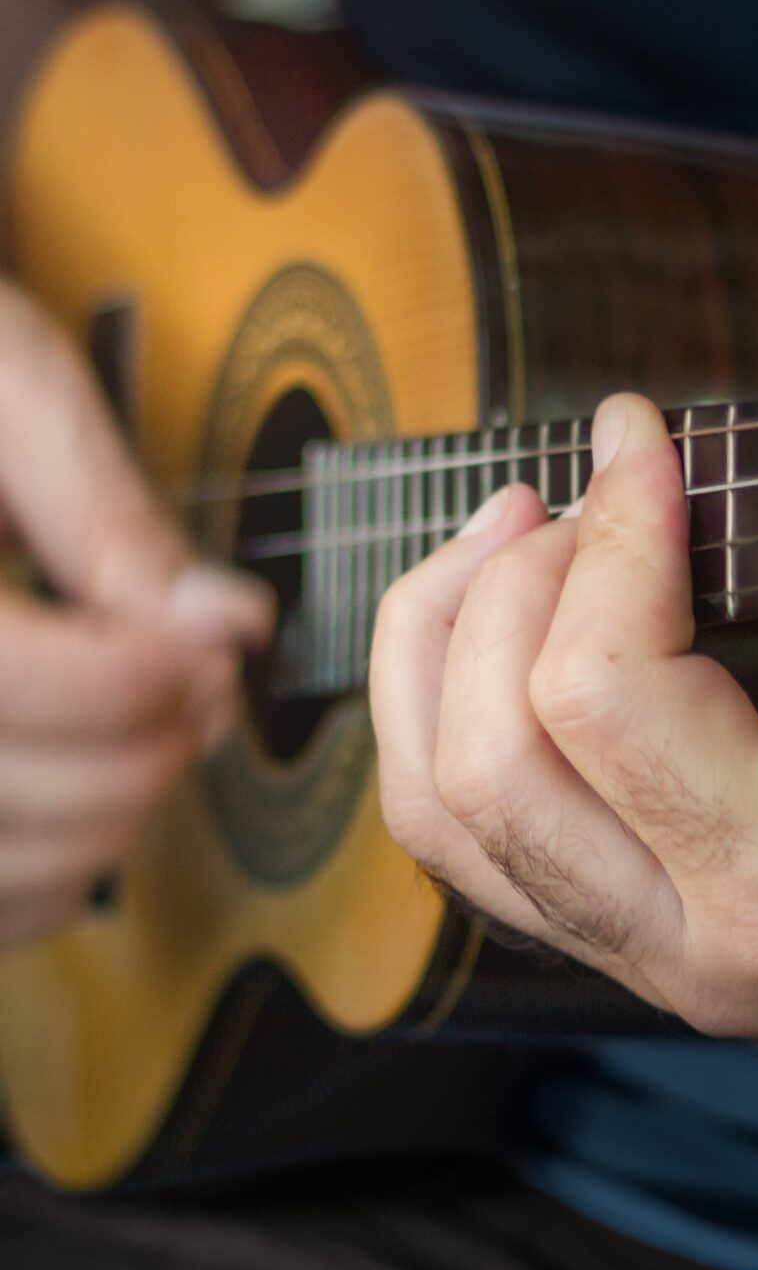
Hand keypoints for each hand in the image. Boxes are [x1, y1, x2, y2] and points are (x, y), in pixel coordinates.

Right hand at [0, 279, 272, 947]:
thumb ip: (104, 514)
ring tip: (156, 734)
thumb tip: (222, 619)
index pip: (3, 682)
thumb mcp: (7, 391)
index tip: (211, 649)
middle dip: (142, 754)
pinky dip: (47, 877)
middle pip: (2, 790)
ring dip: (109, 826)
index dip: (132, 682)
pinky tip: (86, 796)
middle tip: (207, 687)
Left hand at [371, 391, 757, 1086]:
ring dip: (438, 649)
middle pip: (484, 760)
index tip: (641, 441)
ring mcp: (638, 957)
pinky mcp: (617, 941)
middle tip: (576, 497)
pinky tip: (491, 631)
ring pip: (437, 814)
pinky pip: (463, 842)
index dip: (609, 538)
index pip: (605, 700)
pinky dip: (442, 718)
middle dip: (503, 589)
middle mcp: (689, 943)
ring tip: (504, 538)